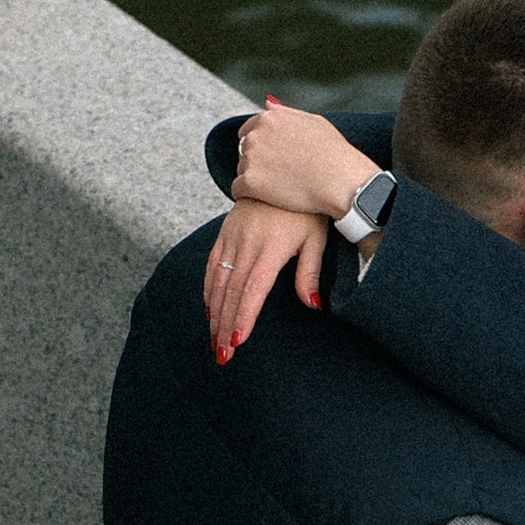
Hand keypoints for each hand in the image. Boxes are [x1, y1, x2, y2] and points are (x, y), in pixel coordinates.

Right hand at [204, 197, 328, 359]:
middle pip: (231, 292)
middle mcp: (246, 244)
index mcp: (270, 248)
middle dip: (224, 325)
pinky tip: (209, 308)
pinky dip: (208, 288)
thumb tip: (313, 304)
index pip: (252, 291)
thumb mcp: (316, 238)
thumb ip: (310, 272)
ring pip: (217, 281)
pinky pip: (211, 264)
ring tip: (213, 339)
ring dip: (213, 312)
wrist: (286, 169)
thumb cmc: (307, 208)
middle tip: (221, 354)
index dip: (242, 318)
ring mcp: (232, 237)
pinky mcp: (225, 231)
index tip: (235, 342)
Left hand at [232, 98, 373, 223]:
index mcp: (270, 118)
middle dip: (258, 163)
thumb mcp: (314, 122)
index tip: (272, 159)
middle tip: (281, 176)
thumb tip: (267, 103)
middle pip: (244, 151)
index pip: (248, 130)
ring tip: (279, 189)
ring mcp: (251, 158)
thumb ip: (286, 113)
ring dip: (254, 179)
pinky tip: (267, 200)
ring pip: (241, 170)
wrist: (341, 182)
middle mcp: (256, 134)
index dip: (261, 147)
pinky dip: (248, 196)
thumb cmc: (333, 152)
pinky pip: (237, 190)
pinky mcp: (249, 182)